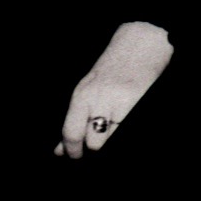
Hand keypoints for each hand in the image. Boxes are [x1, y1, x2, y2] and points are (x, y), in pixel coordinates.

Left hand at [56, 22, 172, 157]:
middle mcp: (98, 98)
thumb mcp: (88, 91)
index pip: (71, 132)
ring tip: (112, 129)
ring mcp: (119, 101)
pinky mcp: (137, 102)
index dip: (72, 151)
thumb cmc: (113, 69)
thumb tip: (59, 151)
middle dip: (94, 148)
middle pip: (93, 142)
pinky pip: (126, 129)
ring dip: (110, 139)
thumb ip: (75, 120)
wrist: (141, 43)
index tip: (75, 157)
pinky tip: (124, 122)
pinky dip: (123, 131)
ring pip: (110, 140)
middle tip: (97, 143)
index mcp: (82, 95)